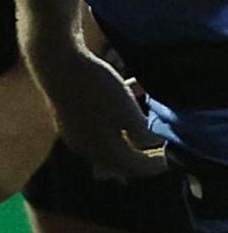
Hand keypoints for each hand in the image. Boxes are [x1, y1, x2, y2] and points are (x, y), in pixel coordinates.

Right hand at [32, 44, 166, 181]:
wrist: (57, 64)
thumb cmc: (96, 90)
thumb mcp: (129, 112)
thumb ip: (144, 134)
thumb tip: (154, 143)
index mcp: (104, 153)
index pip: (137, 168)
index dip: (158, 162)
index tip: (175, 153)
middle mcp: (88, 150)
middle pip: (120, 161)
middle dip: (141, 153)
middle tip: (160, 143)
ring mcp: (75, 134)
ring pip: (109, 144)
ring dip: (128, 136)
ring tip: (145, 119)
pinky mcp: (69, 118)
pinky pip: (98, 129)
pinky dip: (114, 123)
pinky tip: (125, 101)